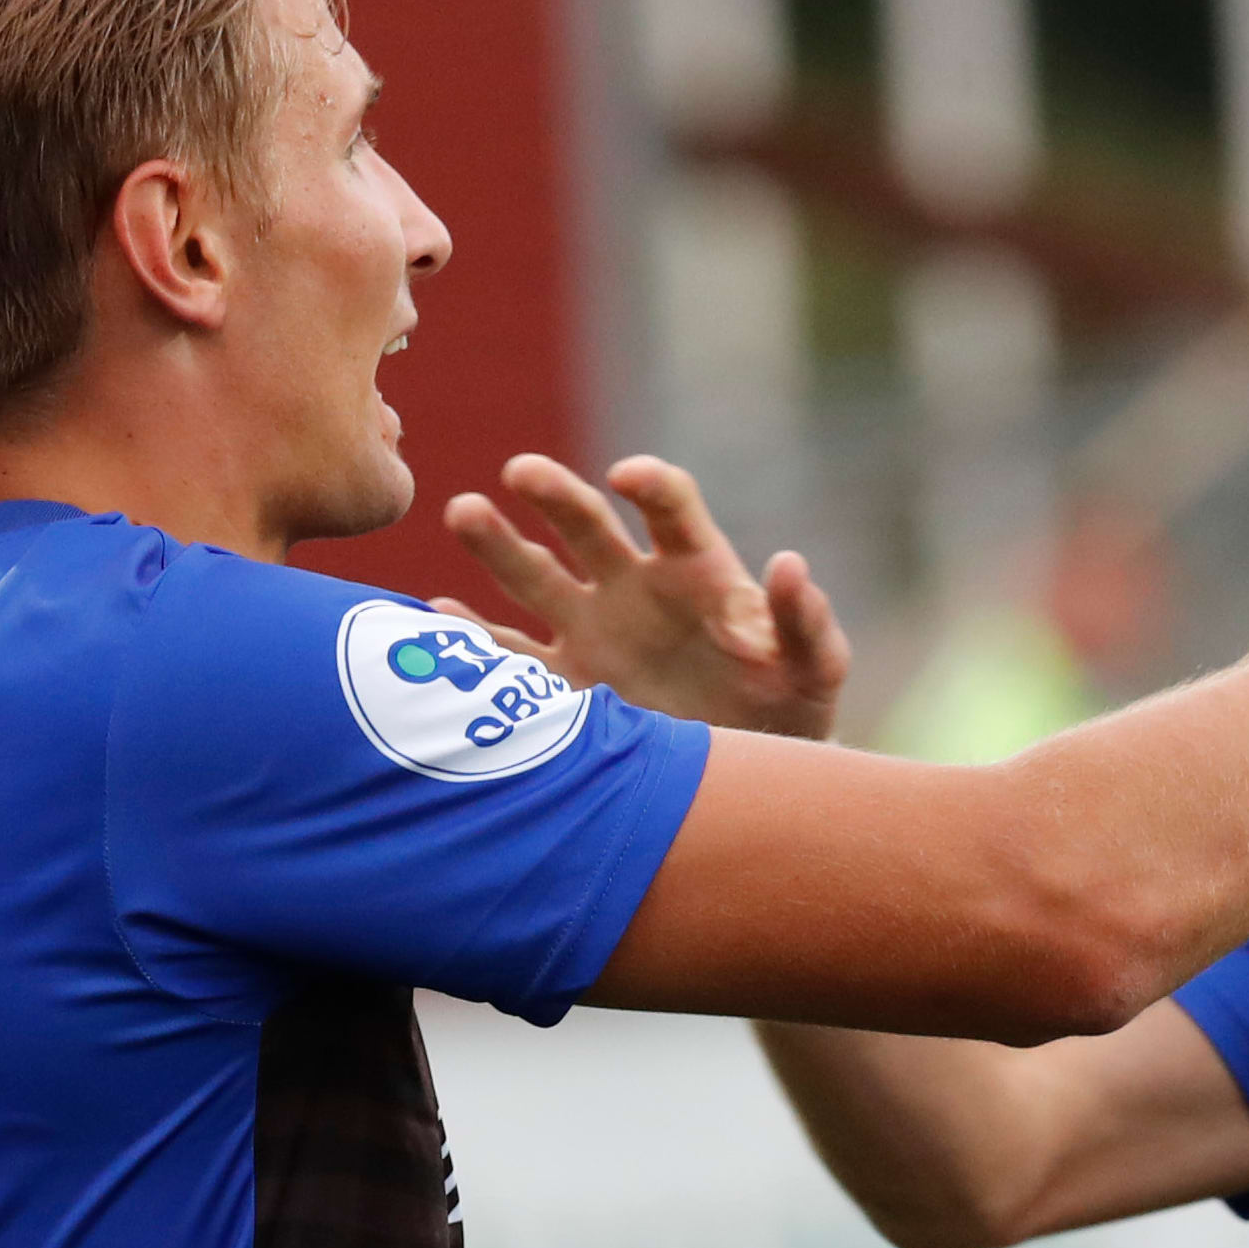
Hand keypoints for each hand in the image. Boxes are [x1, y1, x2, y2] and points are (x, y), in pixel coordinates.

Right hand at [440, 454, 849, 739]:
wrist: (753, 775)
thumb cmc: (792, 709)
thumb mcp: (813, 671)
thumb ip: (806, 624)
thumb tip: (790, 564)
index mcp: (698, 572)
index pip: (672, 509)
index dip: (652, 487)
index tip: (627, 476)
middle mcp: (635, 590)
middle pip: (587, 526)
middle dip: (555, 496)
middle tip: (520, 472)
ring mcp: (594, 633)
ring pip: (535, 577)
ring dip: (499, 544)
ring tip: (464, 512)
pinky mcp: (568, 686)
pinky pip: (512, 658)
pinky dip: (477, 640)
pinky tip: (435, 618)